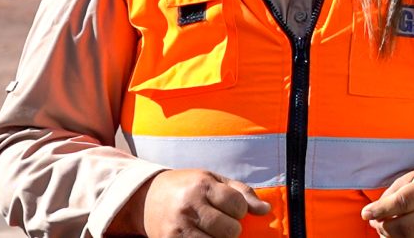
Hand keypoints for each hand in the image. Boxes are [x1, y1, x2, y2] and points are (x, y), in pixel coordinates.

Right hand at [111, 169, 270, 237]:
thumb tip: (266, 210)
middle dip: (232, 229)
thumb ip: (242, 193)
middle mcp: (189, 206)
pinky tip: (203, 236)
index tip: (232, 209)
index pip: (237, 205)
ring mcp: (179, 227)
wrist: (148, 197)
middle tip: (222, 223)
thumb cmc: (188, 186)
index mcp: (202, 186)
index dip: (240, 210)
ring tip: (211, 230)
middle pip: (230, 230)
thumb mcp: (214, 180)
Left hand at [360, 168, 413, 236]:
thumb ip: (392, 194)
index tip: (366, 214)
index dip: (381, 210)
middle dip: (384, 228)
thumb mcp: (411, 179)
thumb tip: (372, 214)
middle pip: (406, 227)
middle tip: (375, 222)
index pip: (402, 202)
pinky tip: (396, 236)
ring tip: (384, 229)